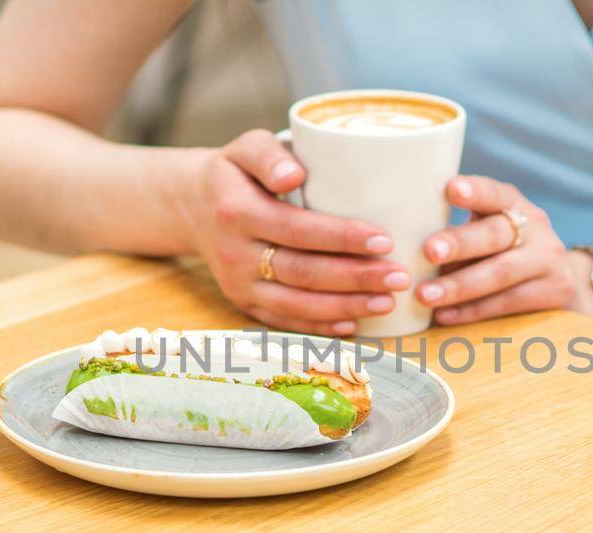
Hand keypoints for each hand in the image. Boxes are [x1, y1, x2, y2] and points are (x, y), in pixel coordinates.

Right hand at [189, 129, 413, 334]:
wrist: (192, 206)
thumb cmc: (235, 172)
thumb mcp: (245, 147)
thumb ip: (268, 154)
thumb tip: (293, 175)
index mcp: (237, 211)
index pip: (297, 228)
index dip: (341, 237)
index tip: (384, 240)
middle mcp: (234, 253)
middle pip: (302, 272)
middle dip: (355, 278)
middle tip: (400, 278)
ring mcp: (237, 284)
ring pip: (296, 303)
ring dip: (344, 306)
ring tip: (388, 302)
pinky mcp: (243, 303)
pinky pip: (283, 321)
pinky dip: (319, 325)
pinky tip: (354, 323)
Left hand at [416, 176, 592, 323]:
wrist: (558, 281)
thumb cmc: (499, 252)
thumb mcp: (484, 230)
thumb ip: (454, 231)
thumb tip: (394, 243)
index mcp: (512, 203)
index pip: (494, 192)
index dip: (474, 191)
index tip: (450, 189)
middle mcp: (536, 226)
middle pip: (495, 234)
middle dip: (460, 243)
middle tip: (428, 251)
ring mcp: (548, 259)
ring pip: (500, 273)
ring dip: (459, 286)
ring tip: (424, 295)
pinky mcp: (555, 291)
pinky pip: (508, 302)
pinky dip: (472, 311)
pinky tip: (444, 315)